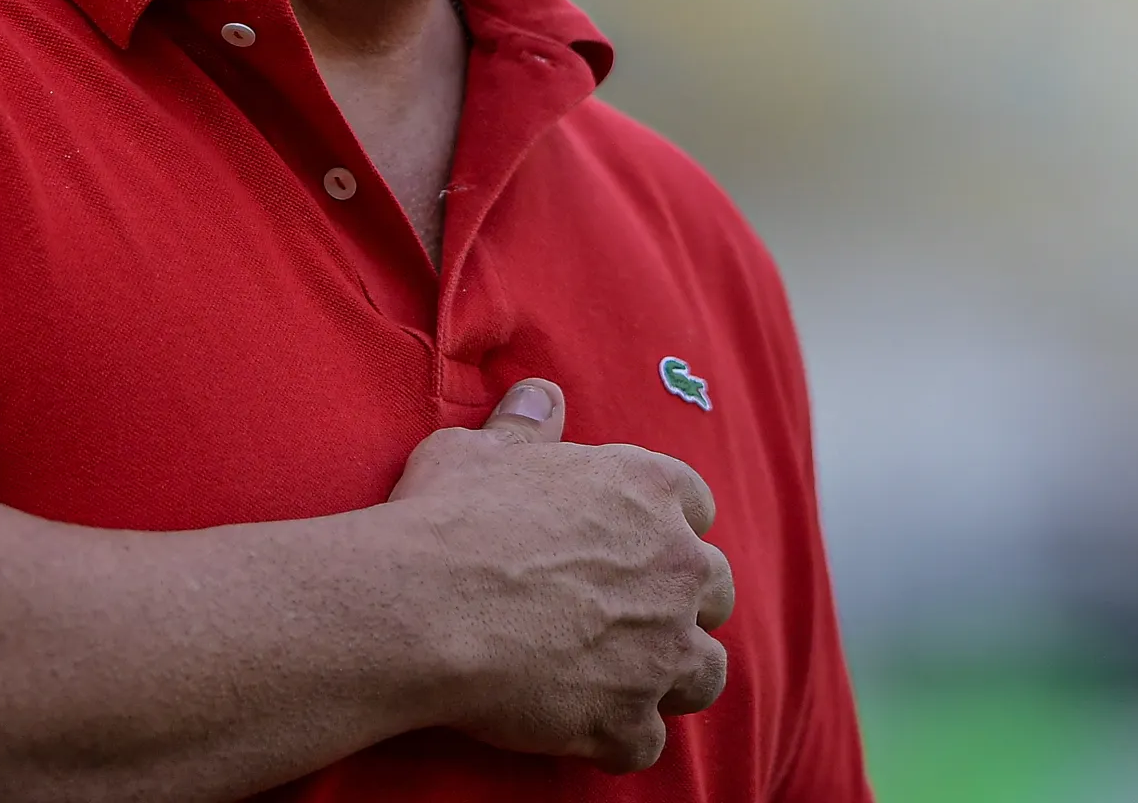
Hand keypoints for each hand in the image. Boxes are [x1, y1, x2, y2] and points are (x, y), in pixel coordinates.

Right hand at [383, 378, 732, 772]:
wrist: (424, 604)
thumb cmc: (449, 515)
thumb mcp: (481, 450)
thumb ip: (525, 425)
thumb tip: (541, 396)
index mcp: (647, 490)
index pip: (695, 503)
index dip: (666, 522)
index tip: (632, 538)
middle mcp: (673, 567)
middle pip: (714, 589)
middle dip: (680, 600)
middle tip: (628, 610)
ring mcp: (658, 650)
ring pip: (705, 671)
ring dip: (672, 674)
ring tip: (627, 677)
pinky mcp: (626, 718)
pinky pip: (646, 741)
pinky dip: (619, 737)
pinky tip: (582, 727)